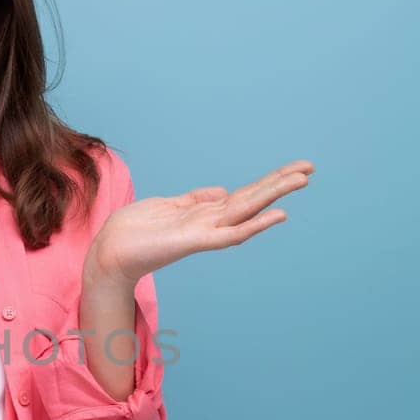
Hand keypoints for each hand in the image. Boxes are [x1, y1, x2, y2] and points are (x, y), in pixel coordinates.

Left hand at [86, 159, 315, 286]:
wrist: (110, 251)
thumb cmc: (134, 230)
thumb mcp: (168, 205)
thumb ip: (196, 198)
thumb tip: (222, 190)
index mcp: (205, 212)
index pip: (244, 193)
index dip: (269, 180)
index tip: (295, 168)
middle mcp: (210, 222)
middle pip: (252, 198)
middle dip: (280, 183)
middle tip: (310, 169)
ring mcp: (205, 232)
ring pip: (248, 210)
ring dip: (275, 195)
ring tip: (302, 181)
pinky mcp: (195, 241)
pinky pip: (231, 234)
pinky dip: (255, 225)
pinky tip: (278, 216)